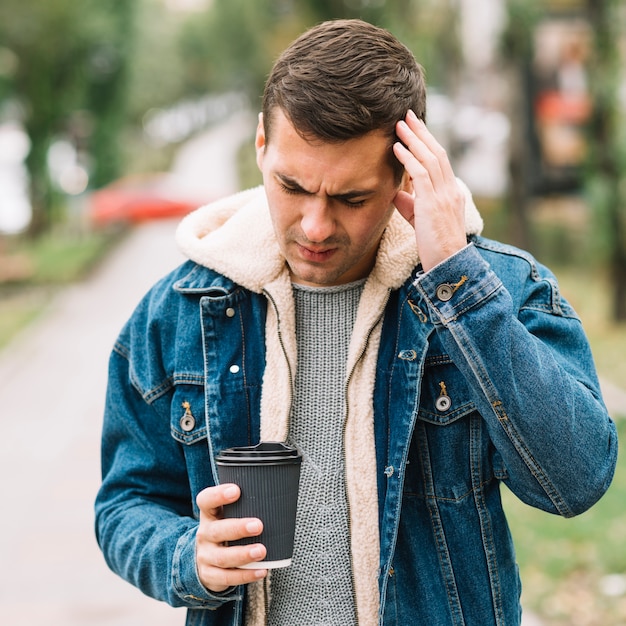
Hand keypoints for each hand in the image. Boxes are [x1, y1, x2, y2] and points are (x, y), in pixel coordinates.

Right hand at [195, 484, 267, 591]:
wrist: (202, 560)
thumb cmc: (225, 530)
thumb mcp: (227, 516)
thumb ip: (245, 505)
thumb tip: (279, 492)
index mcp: (209, 515)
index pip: (206, 500)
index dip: (218, 495)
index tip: (236, 490)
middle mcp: (205, 534)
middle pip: (217, 530)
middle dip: (238, 528)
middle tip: (258, 525)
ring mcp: (206, 556)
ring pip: (222, 557)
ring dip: (243, 554)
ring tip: (261, 550)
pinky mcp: (210, 576)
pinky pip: (227, 578)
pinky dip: (245, 575)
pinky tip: (261, 571)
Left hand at [393, 110, 466, 271]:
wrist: (448, 264)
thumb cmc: (434, 247)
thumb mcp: (420, 221)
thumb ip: (410, 205)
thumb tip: (396, 192)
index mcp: (451, 192)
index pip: (439, 161)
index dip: (427, 142)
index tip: (414, 128)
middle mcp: (450, 190)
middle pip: (437, 153)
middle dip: (421, 132)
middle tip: (407, 115)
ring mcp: (444, 196)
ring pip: (430, 159)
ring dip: (414, 140)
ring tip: (399, 125)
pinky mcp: (433, 204)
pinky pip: (421, 175)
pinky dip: (409, 159)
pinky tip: (397, 148)